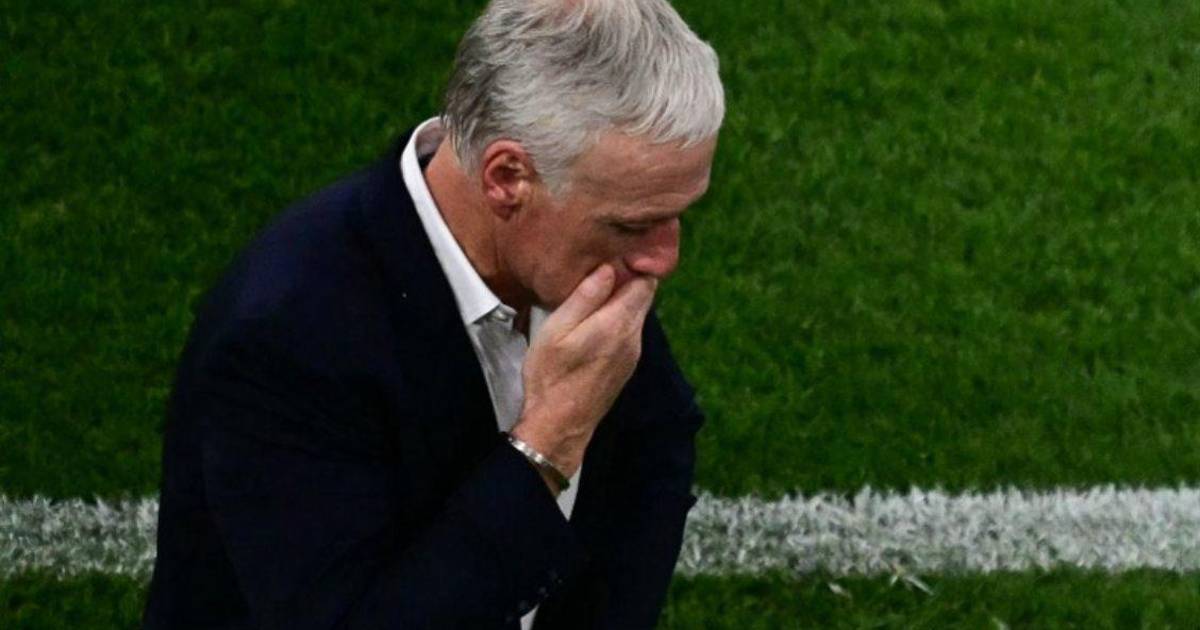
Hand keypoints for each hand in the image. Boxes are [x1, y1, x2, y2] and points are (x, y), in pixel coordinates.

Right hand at [511, 264, 656, 480]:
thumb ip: (585, 297)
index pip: (645, 281)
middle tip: (600, 271)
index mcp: (618, 324)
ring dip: (620, 302)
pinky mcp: (626, 367)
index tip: (613, 256)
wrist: (559, 425)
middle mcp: (633, 338)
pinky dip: (617, 321)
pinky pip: (629, 333)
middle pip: (643, 296)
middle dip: (627, 280)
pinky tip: (593, 324)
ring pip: (636, 315)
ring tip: (592, 296)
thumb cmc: (551, 376)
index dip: (633, 264)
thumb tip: (608, 268)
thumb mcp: (557, 329)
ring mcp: (632, 355)